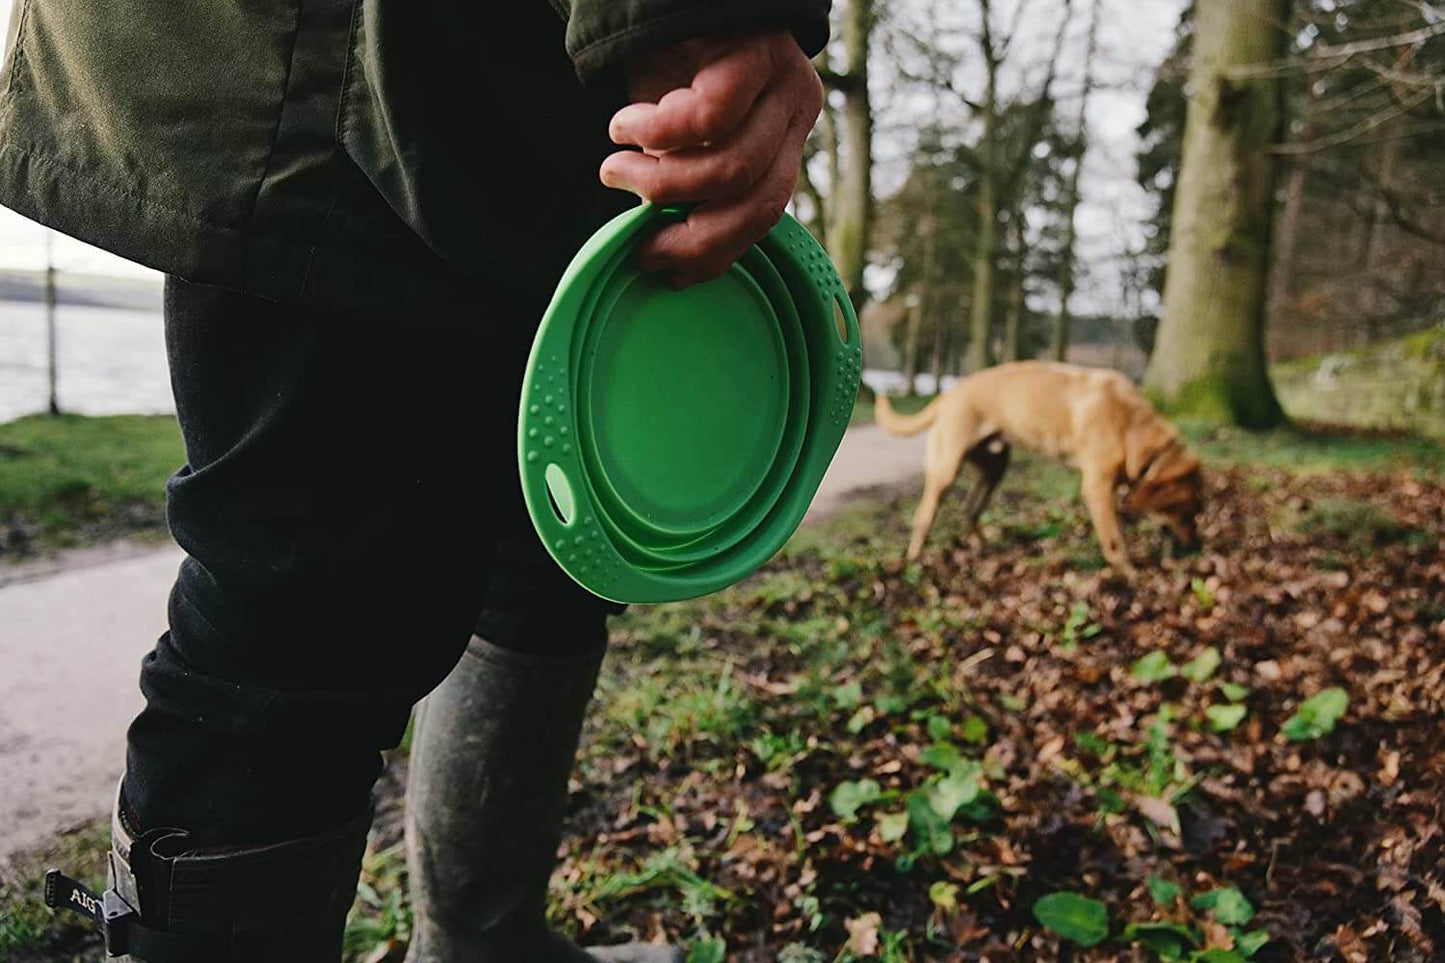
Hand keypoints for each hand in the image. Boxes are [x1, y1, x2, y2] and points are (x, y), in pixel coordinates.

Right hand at [600, 30, 823, 286]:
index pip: (764, 214)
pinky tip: (624, 125)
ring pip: (731, 168)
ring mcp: (785, 79)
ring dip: (660, 182)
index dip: (717, 252)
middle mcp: (796, 111)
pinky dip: (656, 133)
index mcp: (785, 141)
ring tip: (615, 166)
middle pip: (757, 203)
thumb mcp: (681, 135)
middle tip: (637, 238)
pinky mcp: (757, 50)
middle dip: (691, 235)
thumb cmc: (666, 63)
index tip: (669, 271)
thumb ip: (687, 183)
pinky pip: (708, 117)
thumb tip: (663, 252)